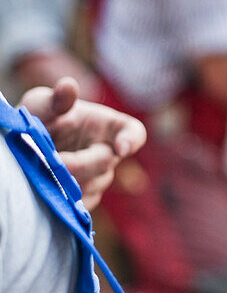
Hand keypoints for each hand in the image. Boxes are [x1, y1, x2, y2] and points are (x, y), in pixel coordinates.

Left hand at [20, 78, 145, 209]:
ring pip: (91, 186)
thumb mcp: (42, 104)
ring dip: (68, 181)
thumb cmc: (41, 120)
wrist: (25, 147)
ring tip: (41, 171)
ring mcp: (97, 181)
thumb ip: (54, 99)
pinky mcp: (83, 201)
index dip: (131, 140)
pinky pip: (79, 206)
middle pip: (105, 164)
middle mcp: (108, 156)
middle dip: (81, 164)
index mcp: (109, 128)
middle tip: (55, 161)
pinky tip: (45, 187)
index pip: (134, 134)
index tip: (121, 147)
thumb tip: (68, 86)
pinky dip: (63, 198)